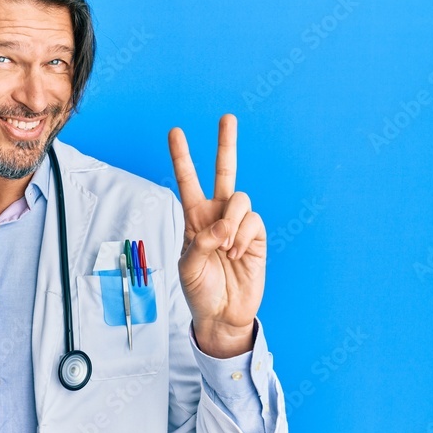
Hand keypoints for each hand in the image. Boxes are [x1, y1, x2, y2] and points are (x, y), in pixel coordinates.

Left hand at [168, 114, 265, 357]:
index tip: (175, 132)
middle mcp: (217, 216)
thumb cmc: (199, 291)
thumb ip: (201, 242)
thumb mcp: (187, 266)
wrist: (222, 314)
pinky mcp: (257, 237)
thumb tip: (223, 227)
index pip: (187, 181)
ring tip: (225, 248)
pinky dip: (242, 235)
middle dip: (226, 144)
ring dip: (231, 221)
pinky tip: (237, 253)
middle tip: (227, 117)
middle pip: (224, 172)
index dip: (181, 157)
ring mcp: (239, 225)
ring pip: (240, 199)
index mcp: (194, 218)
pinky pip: (252, 221)